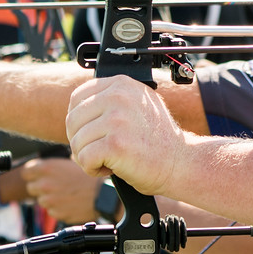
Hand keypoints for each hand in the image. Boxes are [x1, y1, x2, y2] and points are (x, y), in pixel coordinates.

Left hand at [22, 157, 104, 224]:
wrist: (102, 194)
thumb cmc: (89, 176)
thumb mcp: (69, 162)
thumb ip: (52, 166)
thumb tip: (41, 167)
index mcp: (46, 168)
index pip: (26, 172)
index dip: (32, 174)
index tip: (37, 176)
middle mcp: (44, 184)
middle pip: (31, 188)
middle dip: (39, 187)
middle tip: (54, 186)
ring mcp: (49, 200)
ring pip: (41, 200)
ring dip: (50, 198)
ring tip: (65, 194)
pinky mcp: (56, 213)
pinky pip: (51, 211)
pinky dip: (58, 208)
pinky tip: (69, 202)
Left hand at [66, 77, 185, 196]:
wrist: (180, 163)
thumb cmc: (156, 140)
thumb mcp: (137, 105)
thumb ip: (111, 99)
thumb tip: (77, 105)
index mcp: (121, 84)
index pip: (77, 97)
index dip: (79, 121)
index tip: (92, 134)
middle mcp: (118, 97)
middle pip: (72, 120)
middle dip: (80, 141)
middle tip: (99, 152)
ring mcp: (117, 120)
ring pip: (76, 142)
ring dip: (86, 158)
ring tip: (107, 161)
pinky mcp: (115, 144)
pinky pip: (84, 158)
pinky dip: (92, 169)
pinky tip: (110, 169)